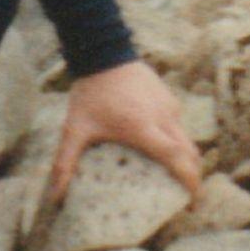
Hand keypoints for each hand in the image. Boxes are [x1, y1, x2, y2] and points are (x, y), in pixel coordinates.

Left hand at [49, 60, 201, 202]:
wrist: (104, 52)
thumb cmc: (90, 92)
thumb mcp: (75, 129)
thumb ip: (65, 163)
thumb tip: (54, 195)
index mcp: (143, 128)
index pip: (176, 157)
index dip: (189, 178)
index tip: (193, 198)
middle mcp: (162, 117)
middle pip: (190, 152)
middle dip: (194, 175)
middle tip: (188, 197)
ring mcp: (168, 106)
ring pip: (187, 138)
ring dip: (187, 158)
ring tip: (177, 175)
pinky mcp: (169, 97)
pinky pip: (179, 124)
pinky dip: (179, 141)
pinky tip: (163, 147)